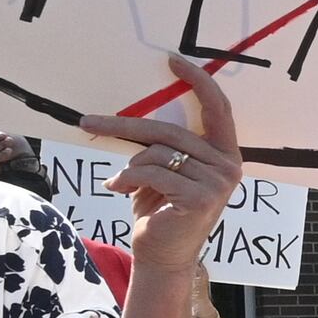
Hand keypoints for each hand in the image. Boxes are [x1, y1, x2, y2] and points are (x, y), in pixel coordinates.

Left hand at [76, 55, 243, 270]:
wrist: (163, 256)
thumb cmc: (161, 210)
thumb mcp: (166, 171)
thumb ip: (166, 146)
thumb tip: (138, 114)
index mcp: (226, 153)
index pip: (218, 108)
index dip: (198, 81)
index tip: (172, 60)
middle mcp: (229, 165)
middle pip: (172, 132)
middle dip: (125, 126)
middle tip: (88, 122)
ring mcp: (218, 183)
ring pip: (158, 154)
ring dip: (130, 167)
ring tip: (120, 182)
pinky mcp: (200, 198)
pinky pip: (153, 173)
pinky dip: (128, 179)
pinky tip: (119, 190)